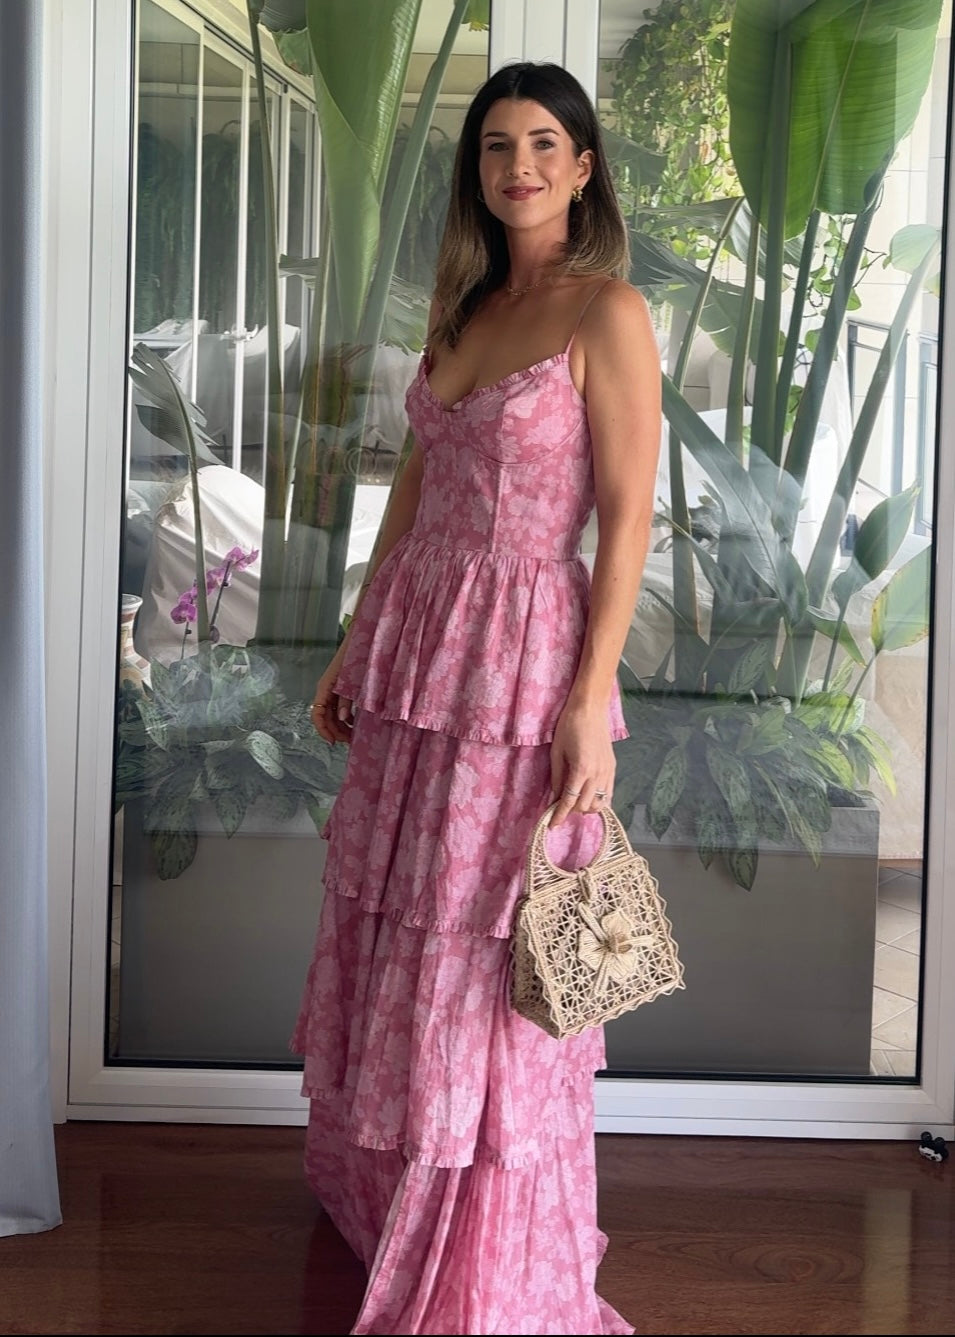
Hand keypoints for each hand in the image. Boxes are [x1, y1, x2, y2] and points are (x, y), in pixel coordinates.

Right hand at [310, 643, 354, 744]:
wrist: (362, 639)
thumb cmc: (355, 656)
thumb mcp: (351, 681)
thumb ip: (346, 700)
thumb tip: (344, 719)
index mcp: (324, 688)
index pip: (317, 714)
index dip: (323, 730)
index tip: (333, 741)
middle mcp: (326, 690)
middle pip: (326, 717)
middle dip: (335, 731)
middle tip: (349, 741)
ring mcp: (334, 689)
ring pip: (333, 714)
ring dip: (341, 726)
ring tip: (353, 735)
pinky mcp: (342, 688)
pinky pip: (340, 707)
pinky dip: (346, 717)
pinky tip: (355, 722)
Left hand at [548, 700, 614, 825]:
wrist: (590, 708)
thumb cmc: (569, 725)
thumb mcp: (557, 752)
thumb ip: (556, 778)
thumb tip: (553, 798)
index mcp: (581, 769)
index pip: (569, 801)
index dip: (559, 815)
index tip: (551, 825)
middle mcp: (597, 774)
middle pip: (585, 806)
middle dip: (571, 811)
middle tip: (559, 807)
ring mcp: (607, 771)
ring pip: (600, 803)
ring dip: (586, 808)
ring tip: (574, 802)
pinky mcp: (612, 768)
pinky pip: (608, 793)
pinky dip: (598, 801)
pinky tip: (588, 798)